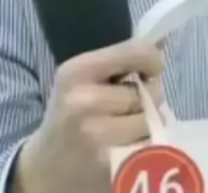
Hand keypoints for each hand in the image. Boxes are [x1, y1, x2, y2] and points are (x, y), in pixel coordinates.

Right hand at [13, 39, 163, 192]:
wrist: (46, 165)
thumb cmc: (72, 112)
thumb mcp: (84, 77)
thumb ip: (121, 60)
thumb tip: (161, 42)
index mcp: (78, 69)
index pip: (138, 51)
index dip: (153, 60)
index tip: (148, 71)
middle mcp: (84, 100)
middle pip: (149, 91)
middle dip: (147, 97)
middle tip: (128, 104)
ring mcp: (95, 134)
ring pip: (151, 120)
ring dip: (147, 122)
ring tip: (125, 125)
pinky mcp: (107, 162)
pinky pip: (147, 145)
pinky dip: (143, 143)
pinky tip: (123, 143)